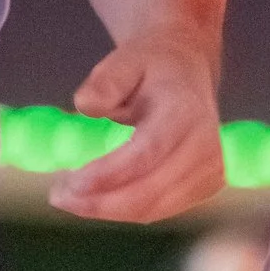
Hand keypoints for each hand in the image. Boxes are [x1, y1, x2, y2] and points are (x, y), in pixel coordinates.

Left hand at [49, 27, 223, 222]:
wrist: (188, 71)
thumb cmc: (152, 67)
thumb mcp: (125, 60)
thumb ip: (105, 81)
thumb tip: (86, 105)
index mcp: (186, 112)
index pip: (146, 154)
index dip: (108, 175)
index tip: (70, 185)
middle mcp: (207, 146)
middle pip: (149, 192)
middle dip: (99, 202)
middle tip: (58, 196)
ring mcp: (211, 172)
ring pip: (151, 209)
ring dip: (106, 210)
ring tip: (69, 197)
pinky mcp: (205, 189)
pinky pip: (157, 211)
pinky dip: (122, 210)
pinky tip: (97, 197)